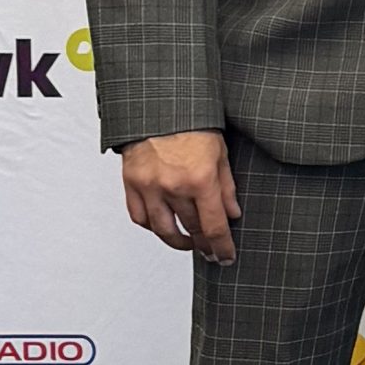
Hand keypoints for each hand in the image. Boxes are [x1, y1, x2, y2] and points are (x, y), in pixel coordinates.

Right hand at [121, 131, 239, 264]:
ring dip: (178, 242)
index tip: (226, 257)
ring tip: (189, 244)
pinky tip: (163, 227)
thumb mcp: (220, 153)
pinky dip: (152, 227)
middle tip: (211, 251)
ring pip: (163, 230)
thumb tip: (232, 214)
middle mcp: (174, 187)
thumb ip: (227, 187)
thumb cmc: (192, 124)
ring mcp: (150, 187)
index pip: (214, 226)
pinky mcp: (131, 183)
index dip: (222, 246)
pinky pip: (140, 217)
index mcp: (200, 179)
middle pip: (191, 229)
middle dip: (204, 245)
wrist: (159, 107)